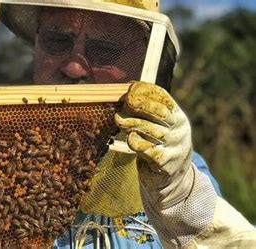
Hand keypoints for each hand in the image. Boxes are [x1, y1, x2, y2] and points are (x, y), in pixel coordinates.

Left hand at [114, 81, 193, 208]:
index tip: (131, 87)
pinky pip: (147, 149)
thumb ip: (148, 113)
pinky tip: (130, 139)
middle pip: (159, 113)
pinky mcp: (165, 163)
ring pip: (151, 130)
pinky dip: (135, 142)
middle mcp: (179, 131)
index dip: (147, 91)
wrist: (173, 181)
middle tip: (125, 101)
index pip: (164, 99)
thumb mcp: (159, 128)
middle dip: (141, 104)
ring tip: (119, 120)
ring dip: (132, 123)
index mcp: (178, 118)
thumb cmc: (159, 148)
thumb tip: (128, 91)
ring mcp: (174, 147)